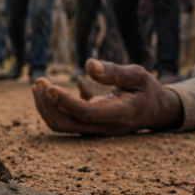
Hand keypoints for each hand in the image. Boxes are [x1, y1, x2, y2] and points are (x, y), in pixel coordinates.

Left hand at [31, 59, 182, 135]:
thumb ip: (114, 72)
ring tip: (38, 84)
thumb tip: (89, 64)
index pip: (86, 113)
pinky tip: (46, 91)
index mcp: (118, 114)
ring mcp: (95, 130)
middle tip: (39, 80)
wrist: (156, 112)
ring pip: (62, 126)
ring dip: (46, 107)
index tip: (50, 87)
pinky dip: (52, 109)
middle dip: (49, 103)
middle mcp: (104, 127)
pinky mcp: (89, 127)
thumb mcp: (138, 75)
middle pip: (68, 123)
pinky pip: (65, 123)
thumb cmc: (147, 90)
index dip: (66, 102)